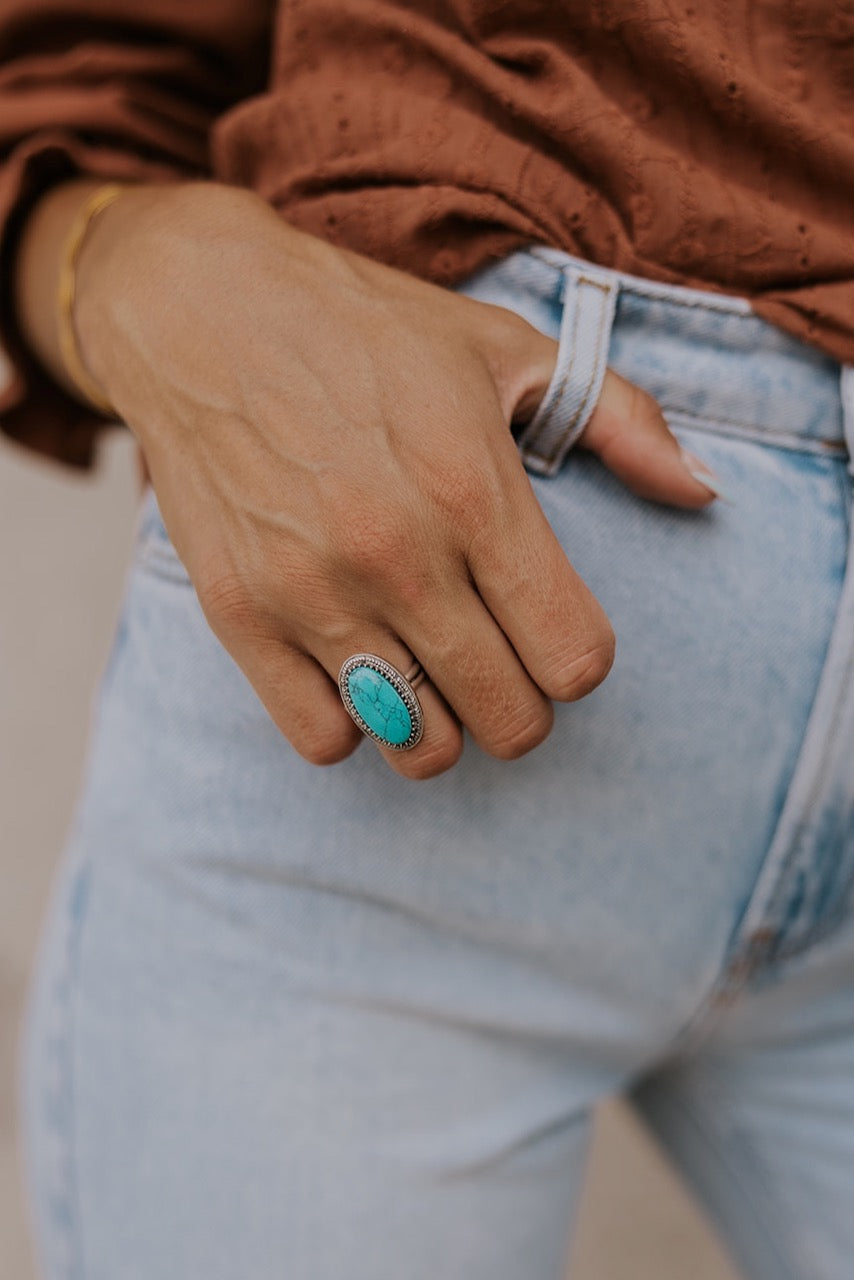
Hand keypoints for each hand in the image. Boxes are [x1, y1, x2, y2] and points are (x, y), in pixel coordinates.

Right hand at [75, 181, 715, 778]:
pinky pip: (322, 740)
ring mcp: (311, 592)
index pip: (575, 658)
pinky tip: (357, 668)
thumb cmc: (363, 330)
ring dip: (444, 724)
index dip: (580, 657)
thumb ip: (622, 421)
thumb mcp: (505, 348)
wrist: (201, 310)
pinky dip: (351, 724)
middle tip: (501, 658)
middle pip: (509, 720)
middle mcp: (396, 554)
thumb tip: (700, 493)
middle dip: (523, 703)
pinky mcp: (240, 616)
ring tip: (431, 670)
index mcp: (474, 490)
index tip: (555, 628)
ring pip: (419, 748)